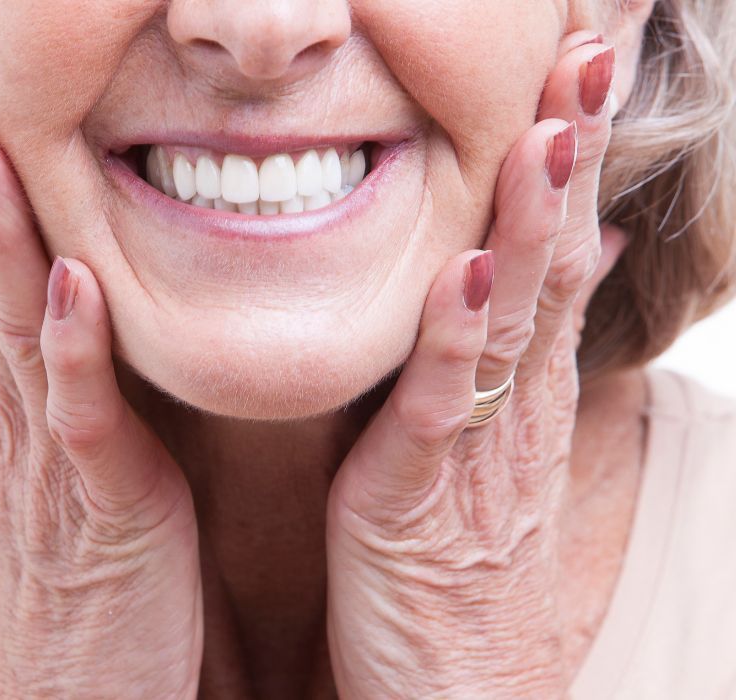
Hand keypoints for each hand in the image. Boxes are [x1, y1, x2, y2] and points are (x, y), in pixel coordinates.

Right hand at [0, 39, 201, 697]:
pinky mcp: (99, 506)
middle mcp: (22, 405)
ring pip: (14, 322)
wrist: (82, 687)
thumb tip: (81, 301)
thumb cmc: (95, 564)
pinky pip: (81, 416)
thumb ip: (79, 377)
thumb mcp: (80, 450)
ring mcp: (52, 453)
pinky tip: (68, 281)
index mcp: (26, 387)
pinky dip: (72, 348)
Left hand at [326, 34, 627, 698]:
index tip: (578, 68)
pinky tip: (470, 271)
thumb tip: (565, 262)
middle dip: (566, 157)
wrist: (456, 690)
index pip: (553, 251)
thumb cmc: (462, 562)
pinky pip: (440, 409)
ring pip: (511, 320)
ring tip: (551, 131)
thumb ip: (517, 354)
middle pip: (548, 263)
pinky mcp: (419, 500)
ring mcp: (474, 451)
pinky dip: (456, 338)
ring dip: (532, 224)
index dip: (567, 159)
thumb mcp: (496, 446)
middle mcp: (511, 406)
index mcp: (519, 389)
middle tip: (590, 52)